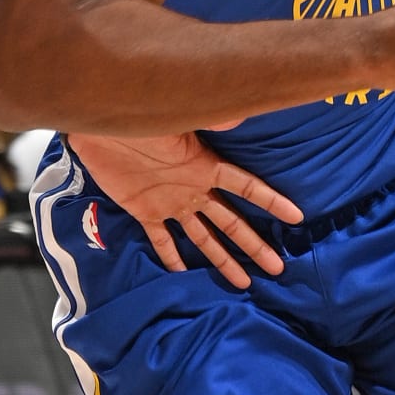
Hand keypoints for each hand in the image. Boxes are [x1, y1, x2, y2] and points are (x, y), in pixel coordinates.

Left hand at [71, 133, 302, 288]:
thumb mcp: (175, 118)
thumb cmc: (138, 118)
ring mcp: (170, 202)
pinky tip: (186, 273)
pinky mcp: (144, 211)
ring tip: (243, 282)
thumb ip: (208, 117)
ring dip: (223, 258)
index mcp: (204, 166)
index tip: (296, 218)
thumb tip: (238, 113)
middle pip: (231, 222)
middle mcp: (193, 188)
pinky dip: (173, 256)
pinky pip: (162, 239)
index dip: (271, 201)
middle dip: (254, 245)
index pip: (246, 187)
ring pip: (203, 236)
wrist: (98, 126)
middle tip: (278, 267)